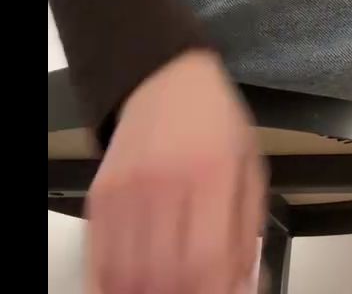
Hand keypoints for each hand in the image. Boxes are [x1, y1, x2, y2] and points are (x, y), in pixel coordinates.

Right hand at [86, 50, 266, 292]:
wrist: (165, 80)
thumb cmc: (215, 122)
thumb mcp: (250, 165)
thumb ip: (249, 229)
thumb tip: (245, 286)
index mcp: (214, 171)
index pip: (209, 257)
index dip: (215, 292)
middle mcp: (167, 181)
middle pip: (168, 273)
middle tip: (197, 291)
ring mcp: (129, 190)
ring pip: (131, 274)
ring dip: (151, 292)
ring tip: (170, 287)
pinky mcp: (101, 196)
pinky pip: (101, 259)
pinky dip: (116, 282)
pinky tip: (137, 283)